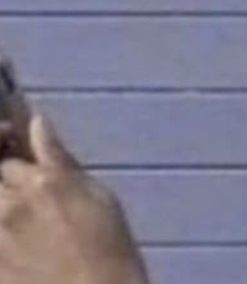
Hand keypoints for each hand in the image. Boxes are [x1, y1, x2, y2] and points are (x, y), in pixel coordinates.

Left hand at [0, 114, 149, 283]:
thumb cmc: (110, 248)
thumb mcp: (99, 198)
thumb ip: (62, 161)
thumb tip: (38, 124)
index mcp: (44, 183)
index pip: (11, 156)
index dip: (14, 149)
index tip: (17, 145)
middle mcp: (11, 204)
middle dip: (6, 177)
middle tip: (24, 186)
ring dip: (6, 200)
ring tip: (27, 215)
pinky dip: (5, 227)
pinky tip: (23, 236)